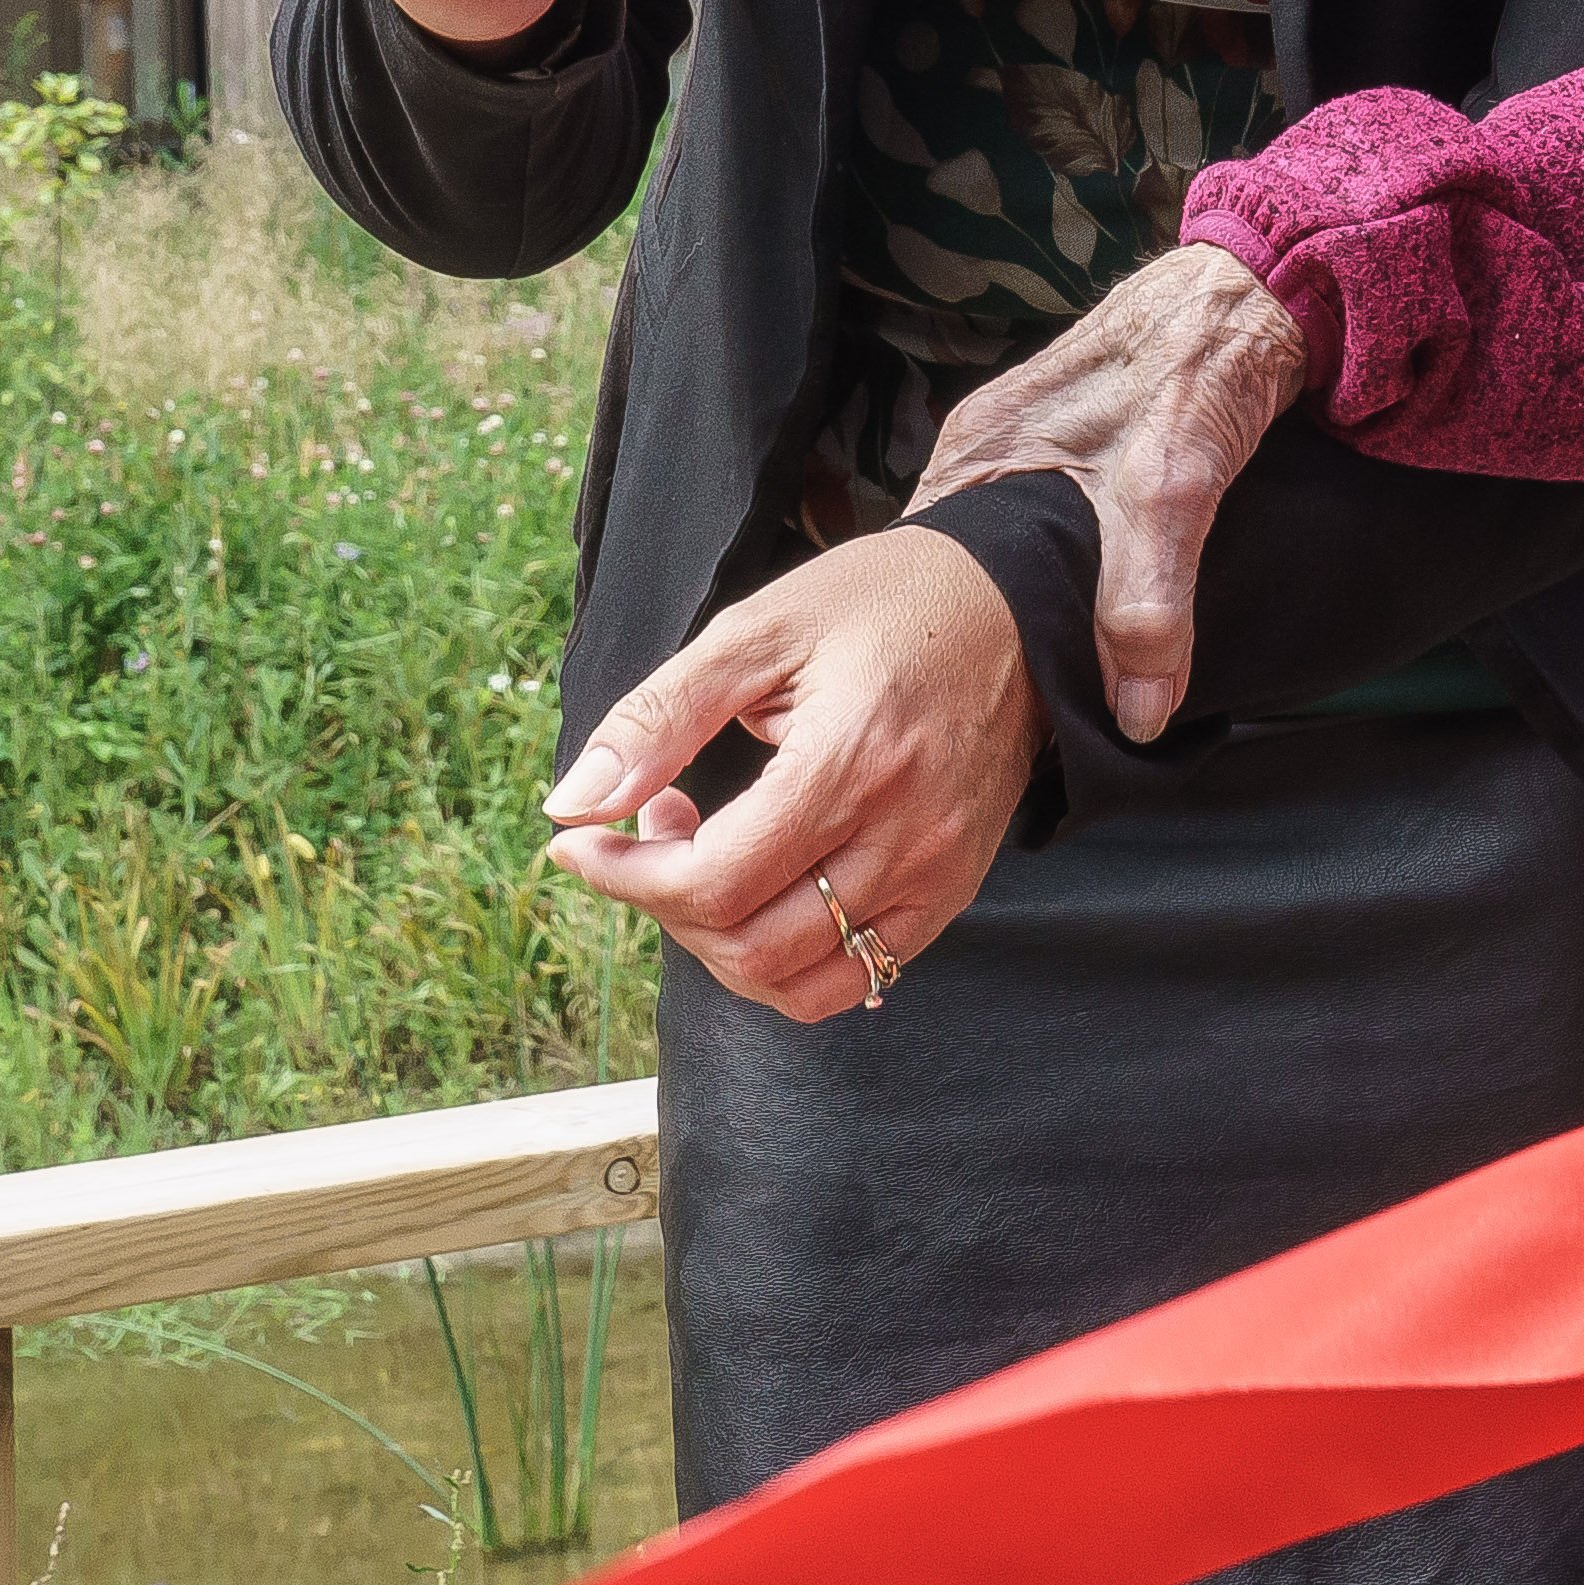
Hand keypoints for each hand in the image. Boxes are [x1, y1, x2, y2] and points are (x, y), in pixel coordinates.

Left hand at [545, 527, 1042, 1024]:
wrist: (1013, 607)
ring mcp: (936, 875)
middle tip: (653, 824)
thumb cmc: (879, 603)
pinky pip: (856, 978)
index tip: (581, 839)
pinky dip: (785, 964)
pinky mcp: (951, 893)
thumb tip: (570, 801)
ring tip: (706, 856)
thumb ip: (658, 719)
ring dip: (718, 940)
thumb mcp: (755, 631)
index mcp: (851, 760)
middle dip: (664, 903)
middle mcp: (904, 835)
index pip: (713, 883)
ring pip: (795, 981)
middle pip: (746, 946)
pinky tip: (762, 893)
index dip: (625, 876)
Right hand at [904, 243, 1313, 742]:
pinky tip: (1106, 626)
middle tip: (1026, 710)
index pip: (920, 570)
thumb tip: (1136, 715)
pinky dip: (1079, 582)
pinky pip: (1063, 537)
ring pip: (1020, 557)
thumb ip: (1148, 601)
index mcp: (975, 452)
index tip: (967, 704)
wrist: (1268, 288)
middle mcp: (992, 453)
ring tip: (1063, 683)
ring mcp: (1039, 453)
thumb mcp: (1169, 490)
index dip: (940, 638)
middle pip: (970, 571)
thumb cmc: (1200, 364)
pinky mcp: (1090, 456)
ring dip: (1042, 612)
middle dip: (993, 637)